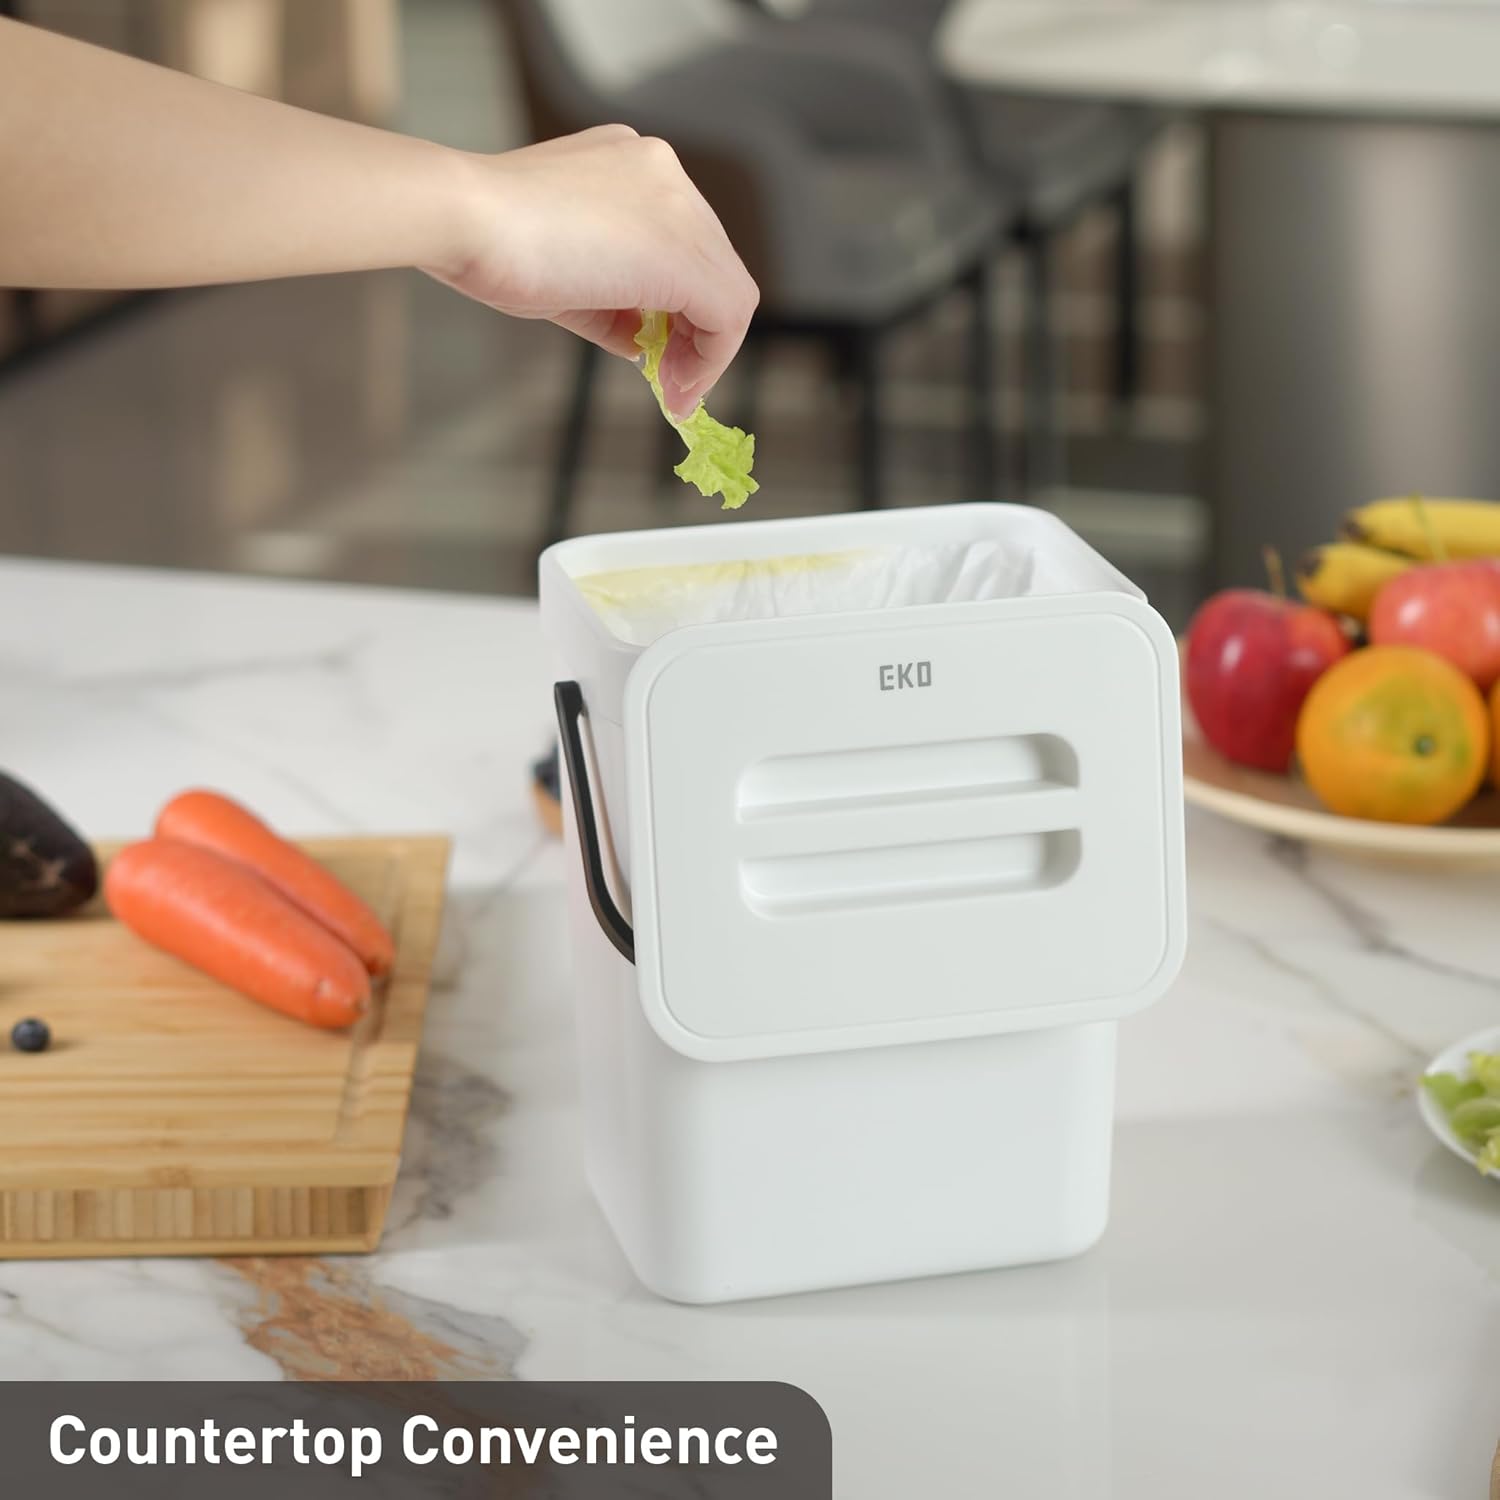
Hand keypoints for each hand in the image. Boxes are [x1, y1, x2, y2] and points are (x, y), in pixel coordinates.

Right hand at [429, 126, 759, 419]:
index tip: (659, 352)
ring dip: (706, 351)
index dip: (679, 306)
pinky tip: (678, 387)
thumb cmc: (489, 242)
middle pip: (711, 263)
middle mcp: (663, 173)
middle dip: (696, 331)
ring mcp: (677, 203)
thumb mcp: (564, 273)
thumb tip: (641, 343)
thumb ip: (612, 302)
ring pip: (726, 288)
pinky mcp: (682, 250)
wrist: (463, 218)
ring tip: (674, 389)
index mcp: (631, 165)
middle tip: (673, 381)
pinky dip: (711, 359)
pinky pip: (727, 310)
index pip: (680, 243)